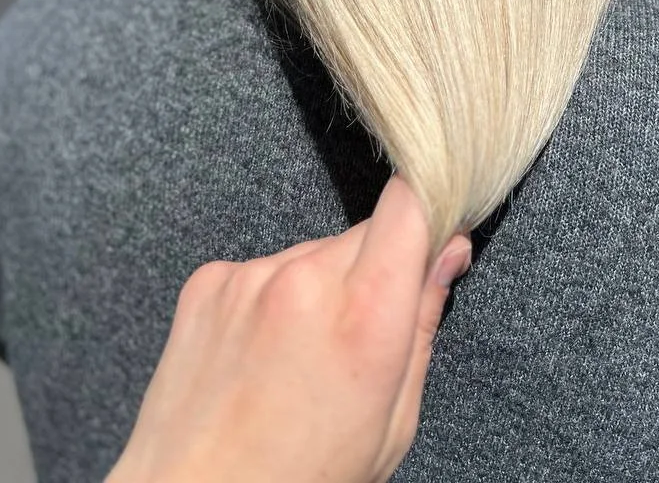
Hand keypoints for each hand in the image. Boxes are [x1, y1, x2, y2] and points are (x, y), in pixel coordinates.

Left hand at [108, 176, 470, 482]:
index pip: (410, 203)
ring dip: (317, 287)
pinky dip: (269, 299)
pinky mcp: (209, 281)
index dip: (429, 206)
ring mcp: (251, 277)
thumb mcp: (391, 424)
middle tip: (355, 338)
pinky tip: (258, 357)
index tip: (435, 231)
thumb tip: (449, 250)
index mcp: (366, 316)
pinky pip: (262, 269)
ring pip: (312, 253)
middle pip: (365, 233)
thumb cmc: (301, 481)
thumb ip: (423, 323)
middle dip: (372, 270)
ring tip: (297, 360)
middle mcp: (307, 281)